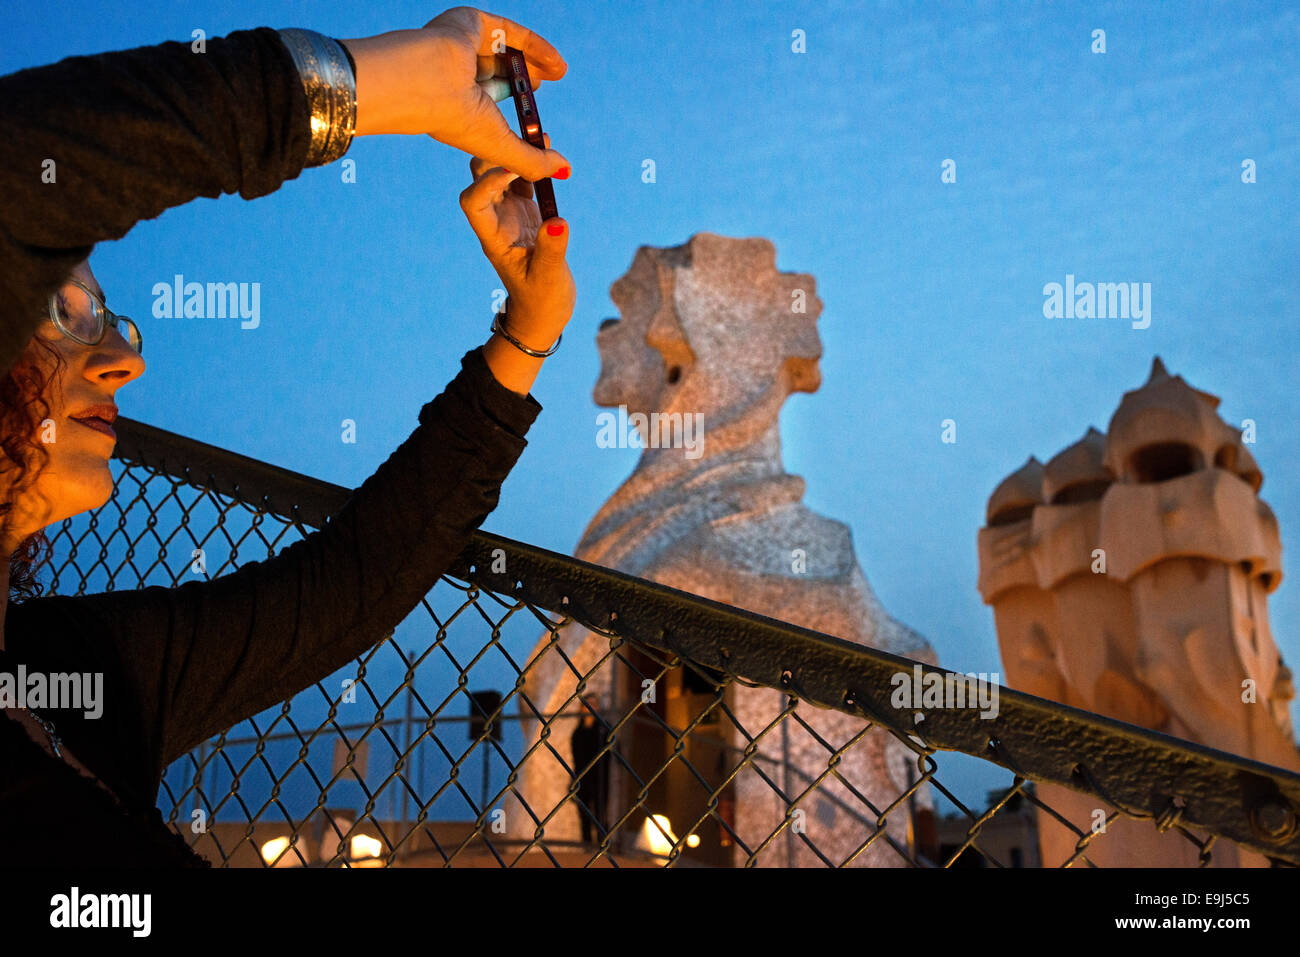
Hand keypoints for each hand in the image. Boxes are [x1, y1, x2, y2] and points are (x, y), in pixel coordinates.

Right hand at [341, 7, 569, 181]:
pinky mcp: (472, 22)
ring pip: (506, 49)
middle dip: (526, 77)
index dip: (516, 102)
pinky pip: (511, 32)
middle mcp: (456, 70)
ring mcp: (463, 43)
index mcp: (455, 98)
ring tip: (560, 71)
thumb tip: (565, 170)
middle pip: (498, 69)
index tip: (536, 114)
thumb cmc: (457, 120)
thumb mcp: (502, 148)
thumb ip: (533, 161)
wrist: (428, 81)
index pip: (489, 96)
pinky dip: (536, 46)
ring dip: (535, 60)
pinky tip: (557, 61)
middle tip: (547, 83)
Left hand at [460, 133, 574, 349]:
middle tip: (528, 140)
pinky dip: (534, 164)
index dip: (488, 182)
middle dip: (499, 155)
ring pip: (502, 173)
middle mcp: (496, 221)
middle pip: (481, 178)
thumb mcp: (549, 280)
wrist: (542, 311)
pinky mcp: (526, 212)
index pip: (474, 202)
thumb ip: (552, 251)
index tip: (514, 170)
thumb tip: (558, 223)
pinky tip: (550, 153)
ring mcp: (510, 214)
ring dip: (519, 154)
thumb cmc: (541, 302)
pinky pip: (523, 180)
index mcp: (493, 238)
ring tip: (543, 138)